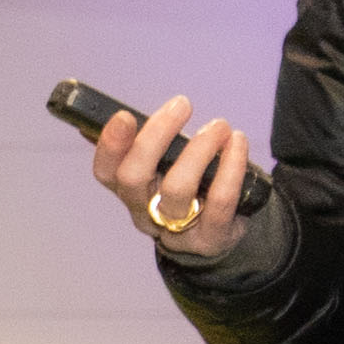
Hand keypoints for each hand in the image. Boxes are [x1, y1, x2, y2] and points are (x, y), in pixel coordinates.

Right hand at [91, 95, 250, 246]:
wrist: (217, 235)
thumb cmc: (190, 187)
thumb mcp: (166, 166)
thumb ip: (150, 142)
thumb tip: (127, 111)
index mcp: (129, 190)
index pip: (105, 171)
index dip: (110, 145)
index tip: (125, 115)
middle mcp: (145, 212)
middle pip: (133, 177)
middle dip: (156, 135)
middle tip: (182, 104)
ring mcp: (175, 230)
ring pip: (177, 189)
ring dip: (199, 149)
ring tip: (219, 126)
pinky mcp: (209, 238)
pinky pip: (219, 202)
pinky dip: (231, 167)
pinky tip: (237, 143)